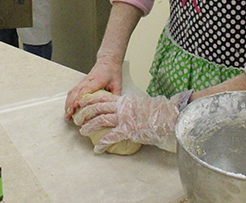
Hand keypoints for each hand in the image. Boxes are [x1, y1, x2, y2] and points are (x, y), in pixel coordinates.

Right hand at [64, 56, 122, 120]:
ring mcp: (84, 81)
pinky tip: (68, 107)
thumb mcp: (118, 84)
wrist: (108, 60)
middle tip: (69, 115)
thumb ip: (115, 96)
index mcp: (98, 80)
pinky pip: (73, 91)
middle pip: (76, 91)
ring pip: (73, 91)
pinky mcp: (82, 82)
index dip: (81, 98)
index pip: (86, 89)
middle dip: (71, 103)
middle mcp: (88, 80)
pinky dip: (69, 99)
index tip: (77, 107)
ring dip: (68, 102)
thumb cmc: (112, 71)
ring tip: (67, 114)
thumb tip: (115, 109)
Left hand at [75, 91, 191, 153]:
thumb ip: (128, 106)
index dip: (90, 100)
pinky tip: (97, 149)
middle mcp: (122, 107)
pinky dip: (102, 143)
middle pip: (98, 107)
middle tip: (78, 119)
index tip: (82, 103)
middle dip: (85, 113)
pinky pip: (110, 136)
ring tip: (82, 131)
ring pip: (101, 119)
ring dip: (89, 126)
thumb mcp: (139, 104)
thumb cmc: (157, 112)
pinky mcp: (128, 130)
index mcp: (124, 100)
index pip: (102, 97)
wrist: (168, 116)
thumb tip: (122, 111)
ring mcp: (124, 118)